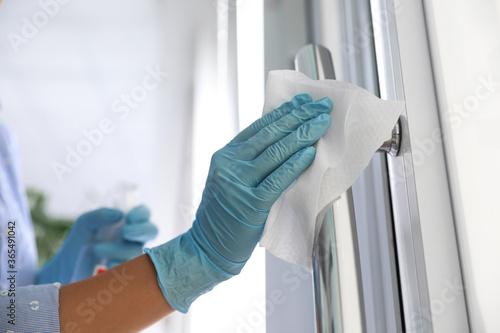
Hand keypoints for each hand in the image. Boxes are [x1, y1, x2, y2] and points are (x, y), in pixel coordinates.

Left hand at [37, 205, 156, 284]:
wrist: (66, 270)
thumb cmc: (79, 244)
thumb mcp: (84, 224)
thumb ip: (99, 215)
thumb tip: (118, 214)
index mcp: (126, 224)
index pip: (143, 214)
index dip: (141, 213)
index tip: (129, 217)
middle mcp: (133, 239)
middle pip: (152, 231)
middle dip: (140, 230)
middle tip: (124, 232)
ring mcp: (132, 257)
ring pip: (136, 250)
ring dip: (118, 249)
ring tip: (97, 249)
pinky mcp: (127, 274)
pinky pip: (131, 271)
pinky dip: (117, 266)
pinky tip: (104, 267)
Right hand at [146, 94, 332, 311]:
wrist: (207, 247)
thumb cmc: (224, 215)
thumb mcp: (230, 179)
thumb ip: (250, 161)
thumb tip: (284, 140)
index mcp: (226, 155)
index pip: (259, 127)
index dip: (284, 112)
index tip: (304, 101)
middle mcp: (229, 165)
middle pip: (270, 134)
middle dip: (299, 117)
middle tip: (321, 105)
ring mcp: (238, 183)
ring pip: (276, 152)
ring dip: (303, 135)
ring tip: (322, 122)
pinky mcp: (251, 204)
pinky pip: (278, 179)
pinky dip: (295, 164)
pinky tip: (310, 152)